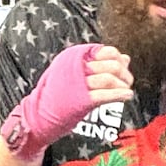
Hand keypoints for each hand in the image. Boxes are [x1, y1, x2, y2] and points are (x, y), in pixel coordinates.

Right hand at [0, 42, 133, 160]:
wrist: (38, 114)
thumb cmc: (57, 94)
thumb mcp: (74, 73)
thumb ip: (99, 64)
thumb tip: (125, 58)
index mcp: (73, 56)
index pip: (105, 51)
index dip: (118, 59)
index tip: (123, 67)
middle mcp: (74, 66)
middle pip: (110, 65)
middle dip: (124, 73)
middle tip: (127, 81)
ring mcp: (77, 83)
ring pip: (109, 79)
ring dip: (123, 85)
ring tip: (126, 90)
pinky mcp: (80, 100)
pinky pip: (105, 95)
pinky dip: (120, 94)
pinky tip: (127, 95)